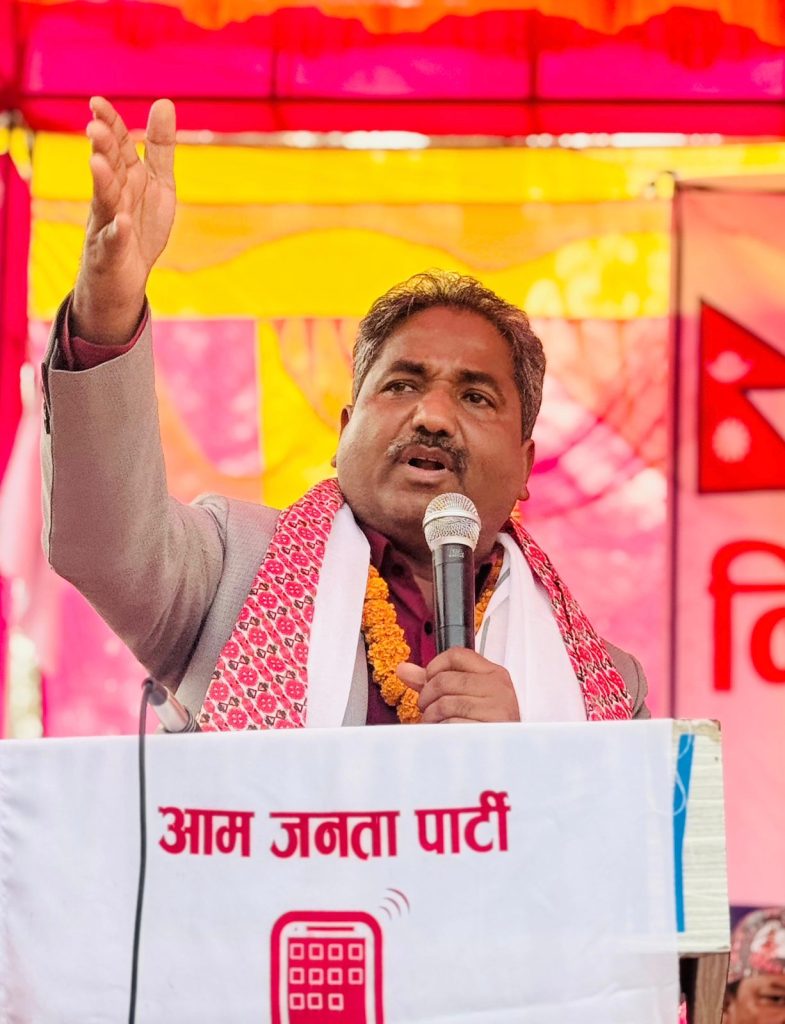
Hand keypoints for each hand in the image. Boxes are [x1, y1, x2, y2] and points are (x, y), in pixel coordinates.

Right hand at [71, 96, 176, 345]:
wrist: (125, 277)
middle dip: (102, 149)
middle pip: (108, 169)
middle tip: (95, 126)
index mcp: (124, 178)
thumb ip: (160, 147)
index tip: (97, 102)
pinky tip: (121, 223)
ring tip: (98, 163)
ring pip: (105, 201)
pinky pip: (114, 242)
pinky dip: (117, 233)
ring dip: (103, 182)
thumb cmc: (139, 225)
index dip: (109, 125)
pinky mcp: (113, 253)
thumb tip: (165, 102)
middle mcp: (112, 197)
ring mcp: (108, 224)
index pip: (116, 146)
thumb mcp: (157, 183)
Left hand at [397, 648, 519, 723]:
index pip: (456, 655)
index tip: (428, 682)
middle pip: (444, 680)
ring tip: (434, 724)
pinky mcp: (489, 730)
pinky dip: (441, 731)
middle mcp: (498, 688)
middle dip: (427, 697)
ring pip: (444, 703)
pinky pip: (451, 725)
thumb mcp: (464, 696)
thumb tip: (403, 669)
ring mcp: (496, 709)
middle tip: (427, 710)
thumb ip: (433, 681)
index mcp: (494, 674)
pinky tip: (445, 735)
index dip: (434, 667)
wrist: (506, 757)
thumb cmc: (482, 725)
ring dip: (431, 717)